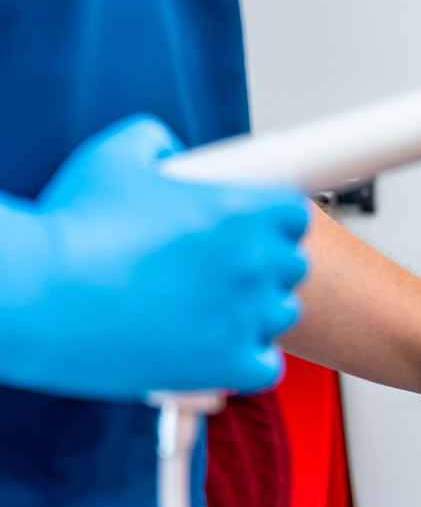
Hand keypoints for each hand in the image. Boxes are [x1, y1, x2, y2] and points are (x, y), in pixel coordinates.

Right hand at [2, 115, 309, 399]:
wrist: (37, 295)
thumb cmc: (73, 226)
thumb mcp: (114, 155)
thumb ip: (154, 140)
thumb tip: (169, 149)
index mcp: (243, 209)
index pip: (296, 215)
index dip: (274, 222)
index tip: (252, 229)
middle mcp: (255, 261)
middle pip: (292, 265)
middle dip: (263, 266)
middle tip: (221, 271)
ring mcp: (246, 315)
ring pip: (281, 313)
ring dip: (256, 312)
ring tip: (211, 310)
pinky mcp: (227, 364)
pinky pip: (267, 366)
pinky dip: (248, 361)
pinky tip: (219, 350)